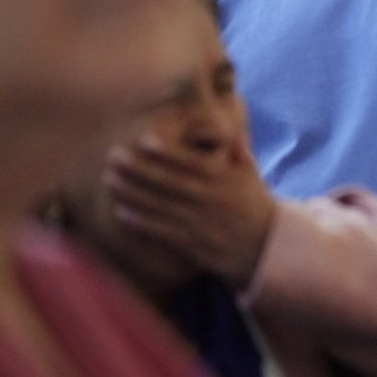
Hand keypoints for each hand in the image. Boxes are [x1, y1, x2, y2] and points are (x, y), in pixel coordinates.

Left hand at [104, 133, 276, 290]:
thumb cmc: (253, 206)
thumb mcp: (250, 175)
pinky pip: (163, 232)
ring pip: (161, 206)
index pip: (192, 161)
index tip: (144, 139)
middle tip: (113, 155)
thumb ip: (236, 151)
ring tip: (110, 180)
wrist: (267, 248)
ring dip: (133, 193)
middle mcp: (212, 199)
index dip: (167, 151)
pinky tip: (121, 213)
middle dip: (139, 168)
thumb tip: (226, 128)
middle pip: (169, 182)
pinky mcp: (194, 245)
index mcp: (225, 179)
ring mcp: (202, 223)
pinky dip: (142, 223)